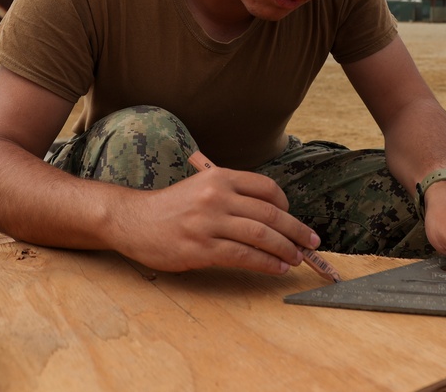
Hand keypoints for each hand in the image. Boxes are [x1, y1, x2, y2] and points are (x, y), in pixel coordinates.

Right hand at [115, 165, 320, 275]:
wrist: (134, 220)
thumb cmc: (171, 207)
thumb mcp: (202, 186)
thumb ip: (232, 194)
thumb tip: (270, 214)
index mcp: (220, 178)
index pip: (266, 188)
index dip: (287, 206)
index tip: (294, 220)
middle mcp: (216, 196)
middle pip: (269, 213)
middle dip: (296, 230)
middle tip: (311, 242)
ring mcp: (209, 223)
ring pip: (261, 235)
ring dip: (285, 249)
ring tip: (296, 258)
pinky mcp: (202, 248)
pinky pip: (244, 256)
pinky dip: (266, 263)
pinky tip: (276, 268)